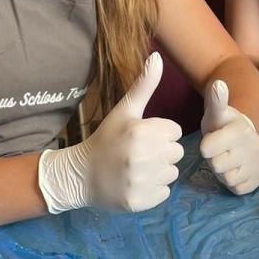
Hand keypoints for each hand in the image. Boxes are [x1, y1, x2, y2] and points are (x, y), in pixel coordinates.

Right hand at [38, 52, 183, 212]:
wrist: (81, 175)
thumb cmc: (106, 139)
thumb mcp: (124, 110)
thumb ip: (144, 85)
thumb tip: (158, 56)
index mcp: (141, 132)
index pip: (175, 132)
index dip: (160, 133)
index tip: (142, 137)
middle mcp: (142, 157)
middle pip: (177, 153)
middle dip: (162, 152)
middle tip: (140, 153)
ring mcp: (141, 182)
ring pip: (172, 173)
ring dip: (159, 171)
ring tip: (137, 168)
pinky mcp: (140, 202)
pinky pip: (164, 192)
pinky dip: (153, 190)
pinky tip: (136, 183)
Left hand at [199, 80, 258, 194]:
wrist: (242, 137)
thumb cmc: (223, 126)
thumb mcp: (216, 113)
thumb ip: (216, 101)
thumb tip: (218, 84)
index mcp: (241, 129)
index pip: (206, 149)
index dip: (206, 146)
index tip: (214, 139)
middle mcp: (255, 146)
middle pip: (216, 165)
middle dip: (215, 159)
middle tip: (221, 151)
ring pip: (227, 178)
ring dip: (223, 171)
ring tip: (228, 159)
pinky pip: (237, 188)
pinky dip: (234, 181)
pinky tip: (237, 169)